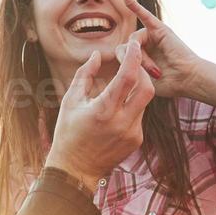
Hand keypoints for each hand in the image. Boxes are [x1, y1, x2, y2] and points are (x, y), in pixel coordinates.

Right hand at [46, 36, 155, 188]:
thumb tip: (96, 55)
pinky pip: (140, 115)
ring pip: (144, 101)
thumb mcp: (70, 101)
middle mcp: (123, 122)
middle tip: (132, 61)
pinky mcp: (137, 140)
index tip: (133, 44)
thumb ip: (84, 75)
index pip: (127, 77)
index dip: (133, 57)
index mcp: (104, 110)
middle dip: (142, 70)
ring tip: (122, 83)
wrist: (75, 170)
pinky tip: (117, 107)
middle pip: (147, 87)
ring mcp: (133, 133)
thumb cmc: (68, 133)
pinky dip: (131, 105)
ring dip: (135, 88)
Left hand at [120, 0, 204, 99]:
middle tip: (152, 75)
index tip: (140, 81)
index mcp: (138, 53)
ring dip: (143, 58)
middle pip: (125, 48)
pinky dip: (134, 5)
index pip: (121, 55)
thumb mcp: (142, 78)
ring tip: (156, 70)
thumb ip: (129, 68)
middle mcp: (144, 42)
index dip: (126, 68)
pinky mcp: (159, 28)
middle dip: (135, 63)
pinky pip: (144, 15)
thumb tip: (120, 61)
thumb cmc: (169, 82)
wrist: (189, 80)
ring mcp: (152, 34)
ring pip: (134, 41)